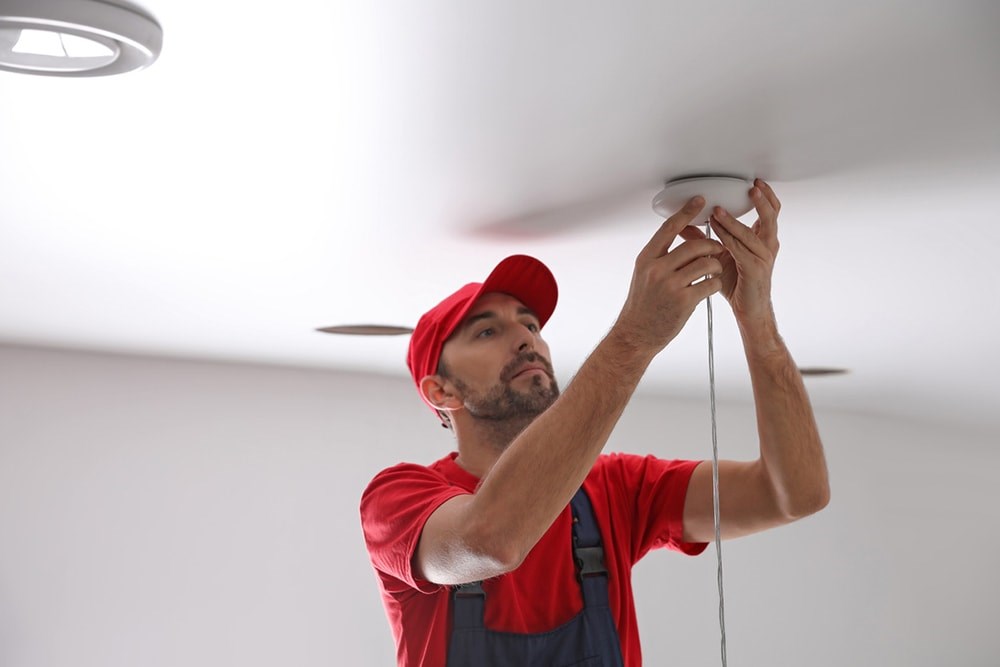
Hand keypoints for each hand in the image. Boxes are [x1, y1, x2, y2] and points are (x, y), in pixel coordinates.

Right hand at [614, 195, 724, 351]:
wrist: (636, 334)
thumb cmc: (642, 305)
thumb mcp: (644, 275)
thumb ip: (661, 257)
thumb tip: (681, 237)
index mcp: (647, 259)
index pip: (669, 228)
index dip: (687, 212)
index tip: (700, 201)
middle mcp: (657, 269)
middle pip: (694, 246)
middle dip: (712, 246)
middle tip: (717, 249)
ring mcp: (670, 285)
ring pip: (706, 264)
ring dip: (716, 266)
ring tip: (714, 271)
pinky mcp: (684, 301)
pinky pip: (710, 283)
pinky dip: (715, 283)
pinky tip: (711, 286)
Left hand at [680, 178, 779, 324]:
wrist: (748, 310)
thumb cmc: (738, 283)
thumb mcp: (720, 255)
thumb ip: (704, 239)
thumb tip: (683, 225)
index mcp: (762, 239)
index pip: (770, 212)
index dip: (765, 196)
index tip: (755, 182)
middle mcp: (767, 246)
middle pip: (771, 216)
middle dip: (761, 200)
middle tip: (751, 187)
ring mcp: (763, 258)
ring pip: (750, 233)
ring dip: (732, 221)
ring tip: (718, 210)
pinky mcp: (755, 270)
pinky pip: (741, 250)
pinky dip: (728, 239)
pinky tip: (717, 231)